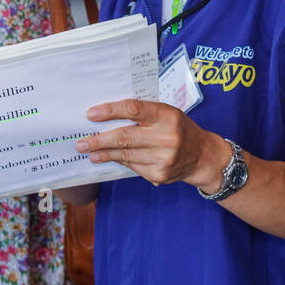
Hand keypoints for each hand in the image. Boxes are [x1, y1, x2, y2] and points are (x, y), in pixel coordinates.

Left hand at [75, 98, 232, 191]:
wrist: (203, 156)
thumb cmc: (179, 129)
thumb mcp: (167, 113)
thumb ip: (143, 113)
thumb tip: (106, 116)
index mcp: (168, 115)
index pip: (134, 110)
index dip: (110, 111)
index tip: (91, 114)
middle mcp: (167, 137)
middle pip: (125, 137)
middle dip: (99, 140)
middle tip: (81, 142)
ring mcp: (164, 158)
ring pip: (125, 154)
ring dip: (104, 153)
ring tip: (90, 151)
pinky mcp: (160, 174)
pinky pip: (132, 166)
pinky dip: (118, 162)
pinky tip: (108, 159)